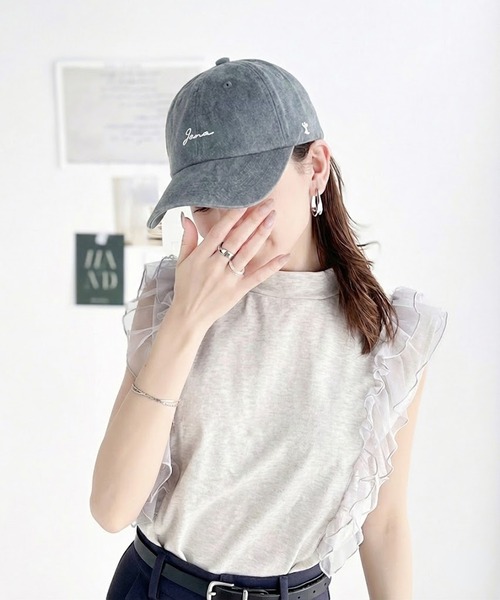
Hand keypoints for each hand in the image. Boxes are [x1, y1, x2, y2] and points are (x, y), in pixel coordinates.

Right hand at [169, 198, 289, 328]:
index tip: (245, 201)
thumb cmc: (185, 287)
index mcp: (201, 256)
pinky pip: (257, 276)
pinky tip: (284, 255)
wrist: (188, 317)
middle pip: (237, 238)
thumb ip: (187, 238)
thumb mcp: (181, 262)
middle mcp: (215, 265)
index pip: (219, 231)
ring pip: (247, 253)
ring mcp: (228, 279)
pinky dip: (271, 266)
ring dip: (261, 235)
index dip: (233, 216)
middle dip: (253, 220)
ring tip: (273, 219)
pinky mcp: (238, 291)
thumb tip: (185, 217)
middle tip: (267, 204)